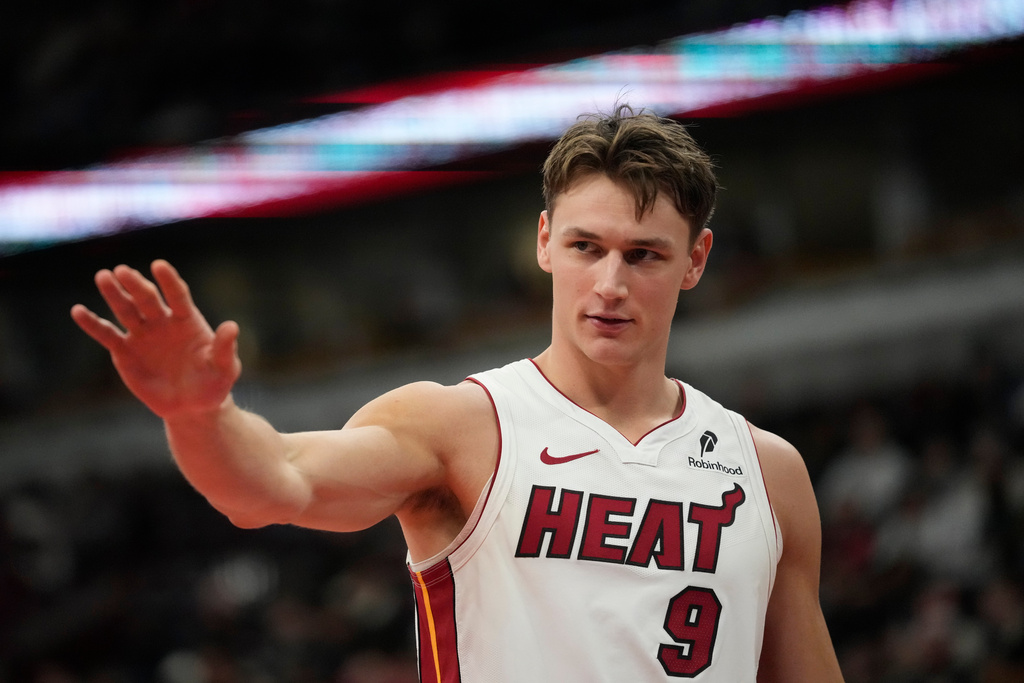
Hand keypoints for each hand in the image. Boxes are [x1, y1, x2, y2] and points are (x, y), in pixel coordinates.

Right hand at [71, 260, 241, 418]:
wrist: (192, 406)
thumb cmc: (212, 383)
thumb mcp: (223, 368)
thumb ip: (224, 348)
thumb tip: (232, 326)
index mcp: (187, 321)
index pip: (178, 296)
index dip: (169, 281)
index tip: (158, 265)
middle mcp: (162, 322)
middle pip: (148, 299)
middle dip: (136, 285)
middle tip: (122, 271)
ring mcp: (142, 335)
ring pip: (126, 310)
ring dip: (114, 294)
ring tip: (103, 277)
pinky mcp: (124, 351)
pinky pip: (106, 335)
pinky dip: (92, 324)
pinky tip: (78, 311)